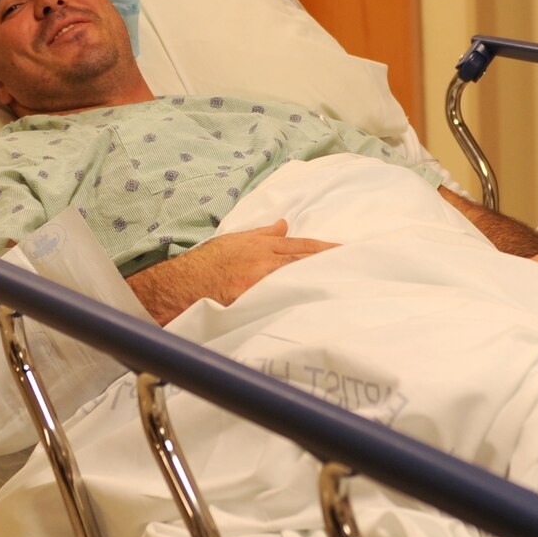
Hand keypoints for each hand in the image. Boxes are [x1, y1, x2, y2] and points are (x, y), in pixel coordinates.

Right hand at [129, 220, 336, 323]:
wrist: (177, 286)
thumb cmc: (205, 264)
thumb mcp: (234, 241)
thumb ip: (263, 235)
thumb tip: (284, 226)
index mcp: (262, 248)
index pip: (304, 247)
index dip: (328, 249)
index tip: (349, 252)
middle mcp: (264, 265)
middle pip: (307, 264)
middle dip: (332, 266)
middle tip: (360, 269)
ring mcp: (259, 286)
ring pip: (298, 283)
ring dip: (321, 285)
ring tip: (346, 289)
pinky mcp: (251, 305)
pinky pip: (281, 305)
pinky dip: (299, 305)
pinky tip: (317, 310)